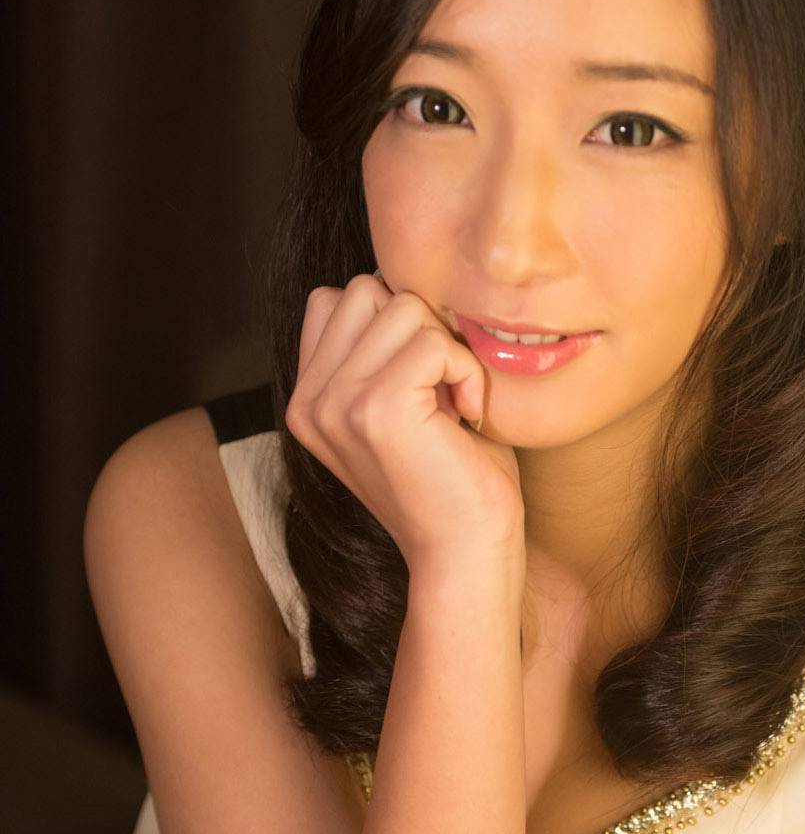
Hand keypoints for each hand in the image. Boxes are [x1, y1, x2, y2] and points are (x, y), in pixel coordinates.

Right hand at [286, 272, 524, 565]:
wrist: (465, 554)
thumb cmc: (455, 477)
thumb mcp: (404, 403)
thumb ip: (381, 350)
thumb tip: (395, 280)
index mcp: (308, 398)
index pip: (337, 298)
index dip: (394, 323)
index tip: (422, 382)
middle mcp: (308, 400)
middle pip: (366, 289)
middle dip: (420, 327)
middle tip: (442, 390)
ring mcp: (335, 404)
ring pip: (402, 306)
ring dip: (447, 348)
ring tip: (454, 404)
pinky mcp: (375, 411)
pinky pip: (432, 341)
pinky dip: (465, 370)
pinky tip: (467, 415)